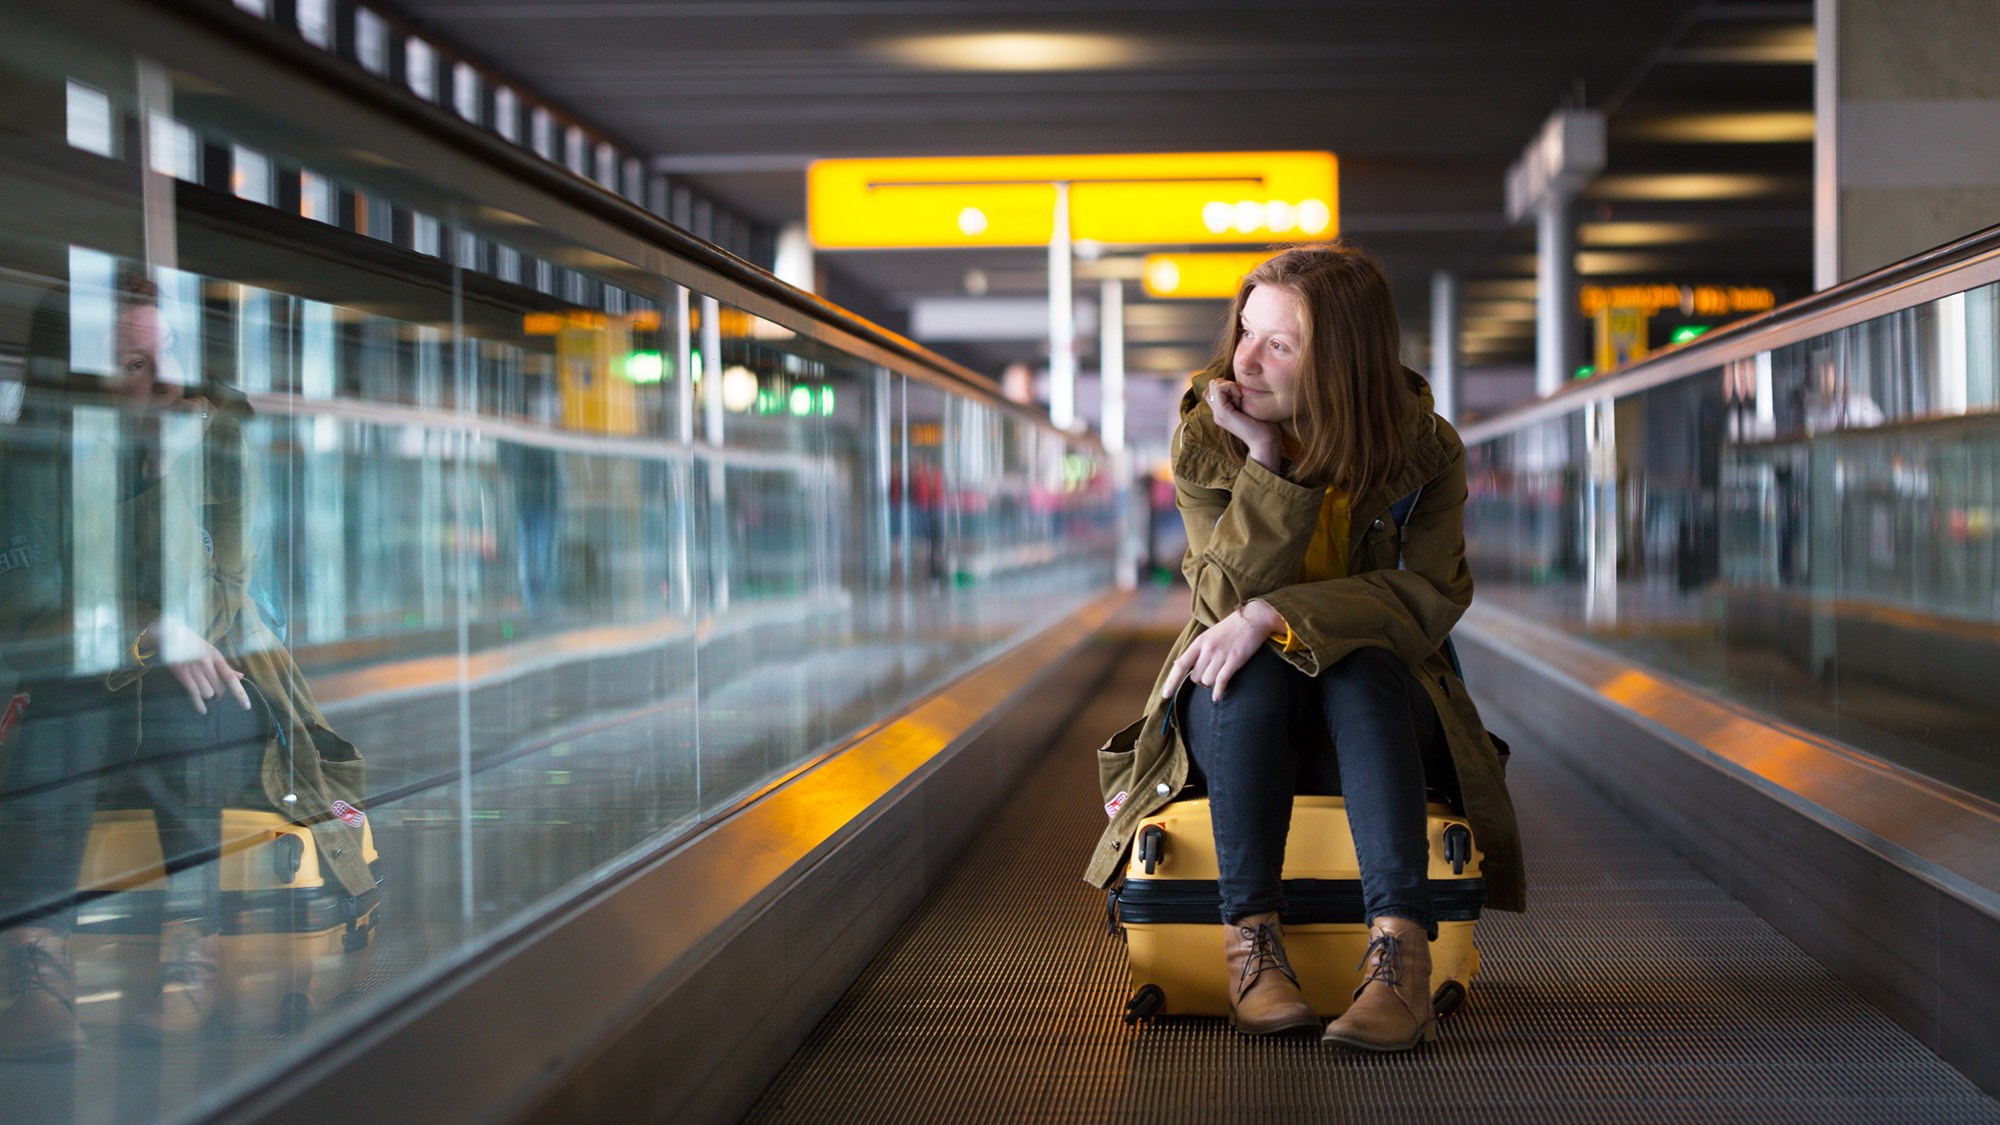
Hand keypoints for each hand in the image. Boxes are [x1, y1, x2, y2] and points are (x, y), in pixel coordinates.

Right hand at [145, 616, 250, 714]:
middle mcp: (206, 663)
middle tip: (215, 691)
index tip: (246, 706)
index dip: (239, 693)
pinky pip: (194, 695)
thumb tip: (241, 677)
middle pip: (219, 688)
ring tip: (203, 689)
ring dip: (207, 695)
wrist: (171, 636)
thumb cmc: (195, 645)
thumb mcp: (212, 652)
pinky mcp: (182, 674)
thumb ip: (225, 666)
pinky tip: (203, 711)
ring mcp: (193, 669)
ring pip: (207, 693)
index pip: (230, 677)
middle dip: (218, 693)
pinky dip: (199, 705)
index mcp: (216, 657)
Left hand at [1162, 601, 1284, 702]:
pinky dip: (1218, 691)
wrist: (1254, 618)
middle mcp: (1207, 649)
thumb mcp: (1210, 636)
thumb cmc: (1232, 629)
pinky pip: (1221, 681)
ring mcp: (1221, 654)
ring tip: (1219, 678)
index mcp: (1199, 642)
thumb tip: (1182, 666)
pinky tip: (1218, 697)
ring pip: (1207, 681)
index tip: (1165, 695)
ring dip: (1211, 684)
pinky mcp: (1234, 659)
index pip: (1180, 665)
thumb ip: (1198, 650)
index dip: (1171, 682)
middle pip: (1195, 677)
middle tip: (1211, 676)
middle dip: (1201, 681)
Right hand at [1204, 379, 1281, 470]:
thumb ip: (1242, 397)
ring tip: (1241, 398)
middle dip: (1228, 384)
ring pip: (1214, 384)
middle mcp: (1217, 413)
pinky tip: (1241, 397)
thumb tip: (1241, 383)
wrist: (1265, 441)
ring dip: (1229, 385)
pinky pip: (1219, 389)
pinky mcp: (1222, 412)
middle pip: (1212, 385)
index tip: (1242, 395)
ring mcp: (1218, 413)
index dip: (1228, 385)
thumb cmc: (1265, 424)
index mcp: (1222, 412)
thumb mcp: (1250, 406)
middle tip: (1242, 396)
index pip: (1214, 389)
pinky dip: (1230, 387)